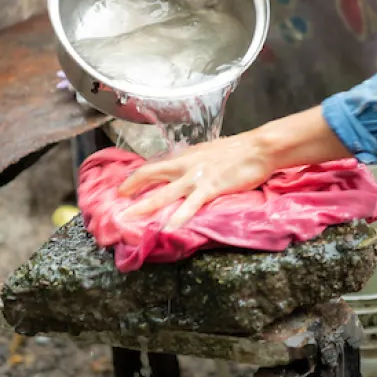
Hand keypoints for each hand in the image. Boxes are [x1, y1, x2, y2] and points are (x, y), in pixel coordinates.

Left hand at [117, 133, 275, 229]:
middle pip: (151, 177)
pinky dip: (179, 218)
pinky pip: (191, 205)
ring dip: (145, 207)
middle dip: (132, 189)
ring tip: (130, 219)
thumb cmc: (238, 150)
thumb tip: (186, 169)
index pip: (155, 166)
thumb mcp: (210, 152)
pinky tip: (169, 229)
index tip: (124, 188)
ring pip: (164, 194)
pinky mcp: (210, 188)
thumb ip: (195, 162)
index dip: (137, 177)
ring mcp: (196, 178)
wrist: (258, 148)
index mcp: (186, 157)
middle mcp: (185, 166)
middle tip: (118, 203)